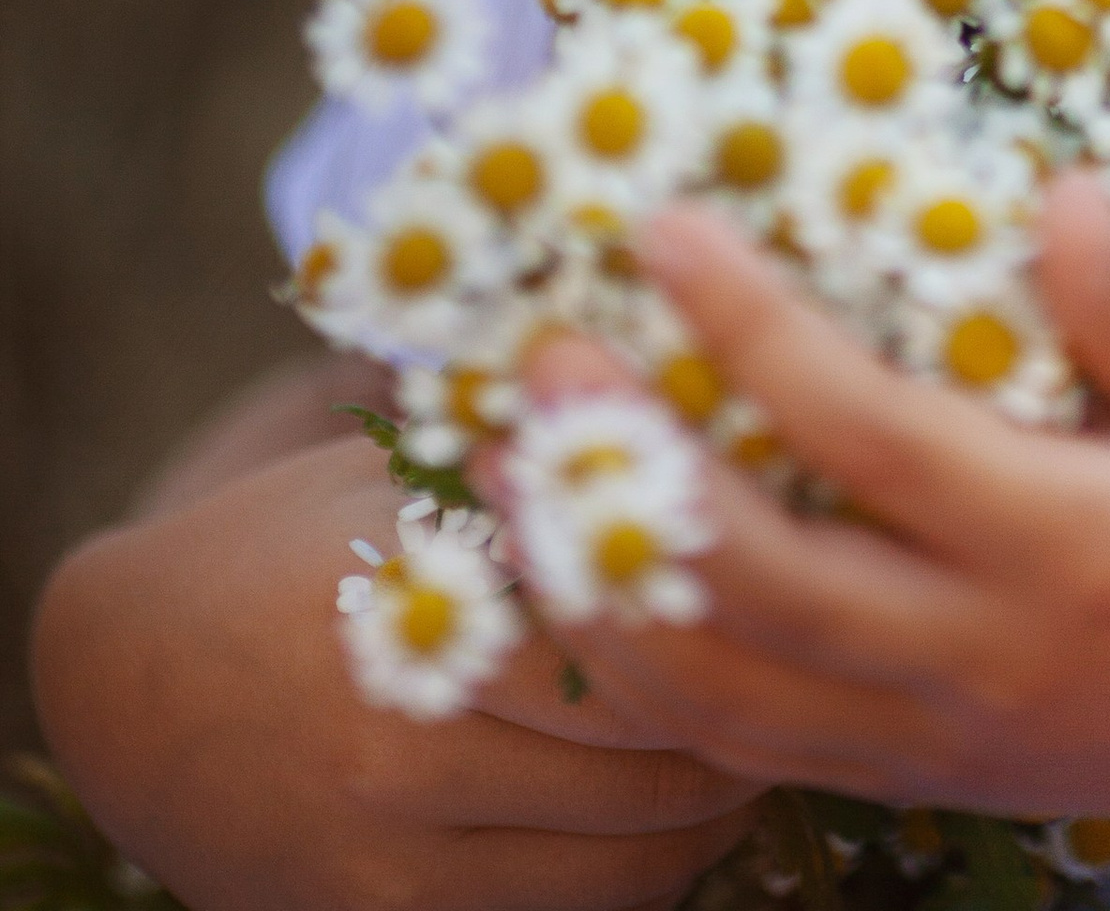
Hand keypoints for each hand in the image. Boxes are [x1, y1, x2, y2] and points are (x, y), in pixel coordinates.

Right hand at [31, 432, 764, 910]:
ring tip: (765, 738)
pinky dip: (643, 871)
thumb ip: (536, 470)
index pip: (637, 622)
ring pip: (633, 852)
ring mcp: (396, 849)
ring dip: (717, 804)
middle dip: (746, 709)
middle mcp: (408, 737)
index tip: (797, 568)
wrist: (126, 680)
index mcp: (424, 598)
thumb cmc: (290, 543)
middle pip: (654, 750)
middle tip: (811, 661)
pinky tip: (678, 814)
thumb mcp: (399, 475)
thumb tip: (714, 415)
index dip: (733, 605)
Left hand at [496, 180, 1109, 840]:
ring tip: (505, 471)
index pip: (868, 436)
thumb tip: (1054, 195)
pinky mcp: (909, 774)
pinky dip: (642, 669)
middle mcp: (977, 656)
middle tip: (538, 358)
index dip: (751, 330)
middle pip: (753, 582)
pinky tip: (578, 584)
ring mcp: (931, 733)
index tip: (661, 229)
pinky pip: (741, 741)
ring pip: (717, 688)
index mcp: (1064, 547)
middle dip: (624, 470)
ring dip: (596, 582)